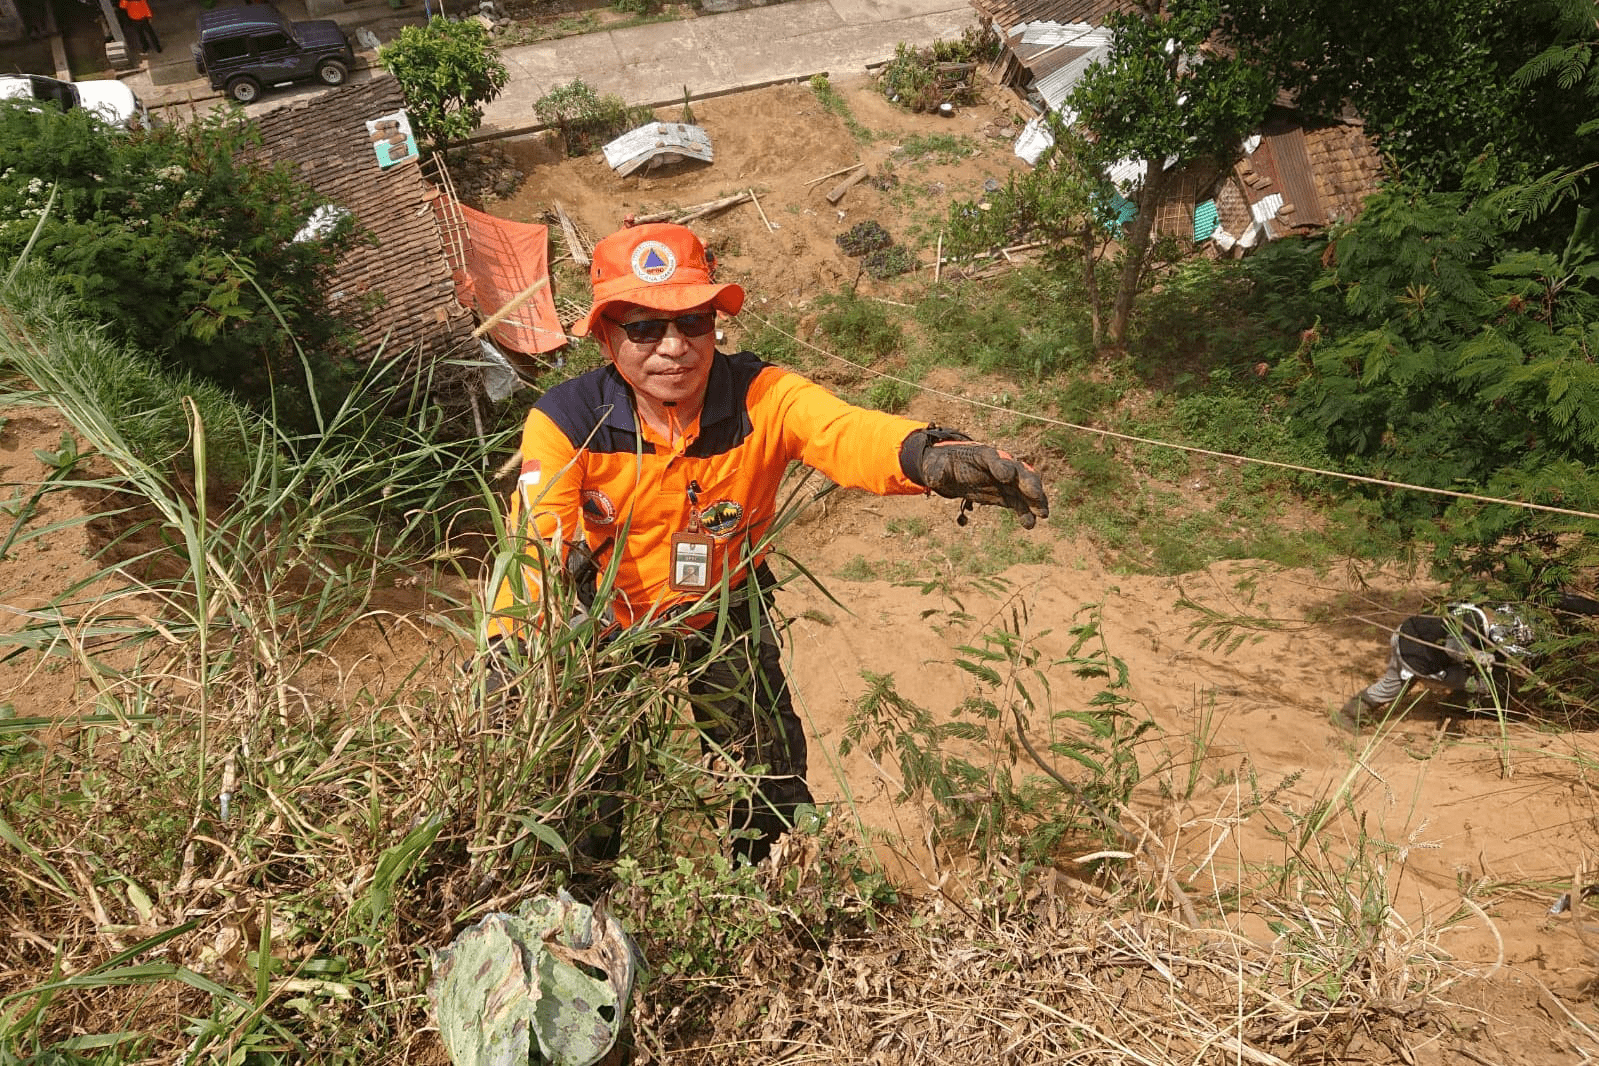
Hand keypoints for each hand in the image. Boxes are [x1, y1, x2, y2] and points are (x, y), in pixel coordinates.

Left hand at [914, 435, 1049, 527]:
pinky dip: (1026, 512)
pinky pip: (1019, 502)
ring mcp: (1004, 480)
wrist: (948, 470)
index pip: (994, 458)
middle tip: (1035, 494)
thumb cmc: (941, 466)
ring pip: (1024, 487)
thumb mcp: (934, 468)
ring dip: (1035, 499)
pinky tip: (1031, 524)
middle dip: (1027, 482)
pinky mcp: (1004, 494)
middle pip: (1017, 471)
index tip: (1006, 476)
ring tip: (1042, 514)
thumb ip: (937, 472)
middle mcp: (998, 465)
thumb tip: (936, 477)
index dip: (1001, 466)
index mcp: (981, 455)